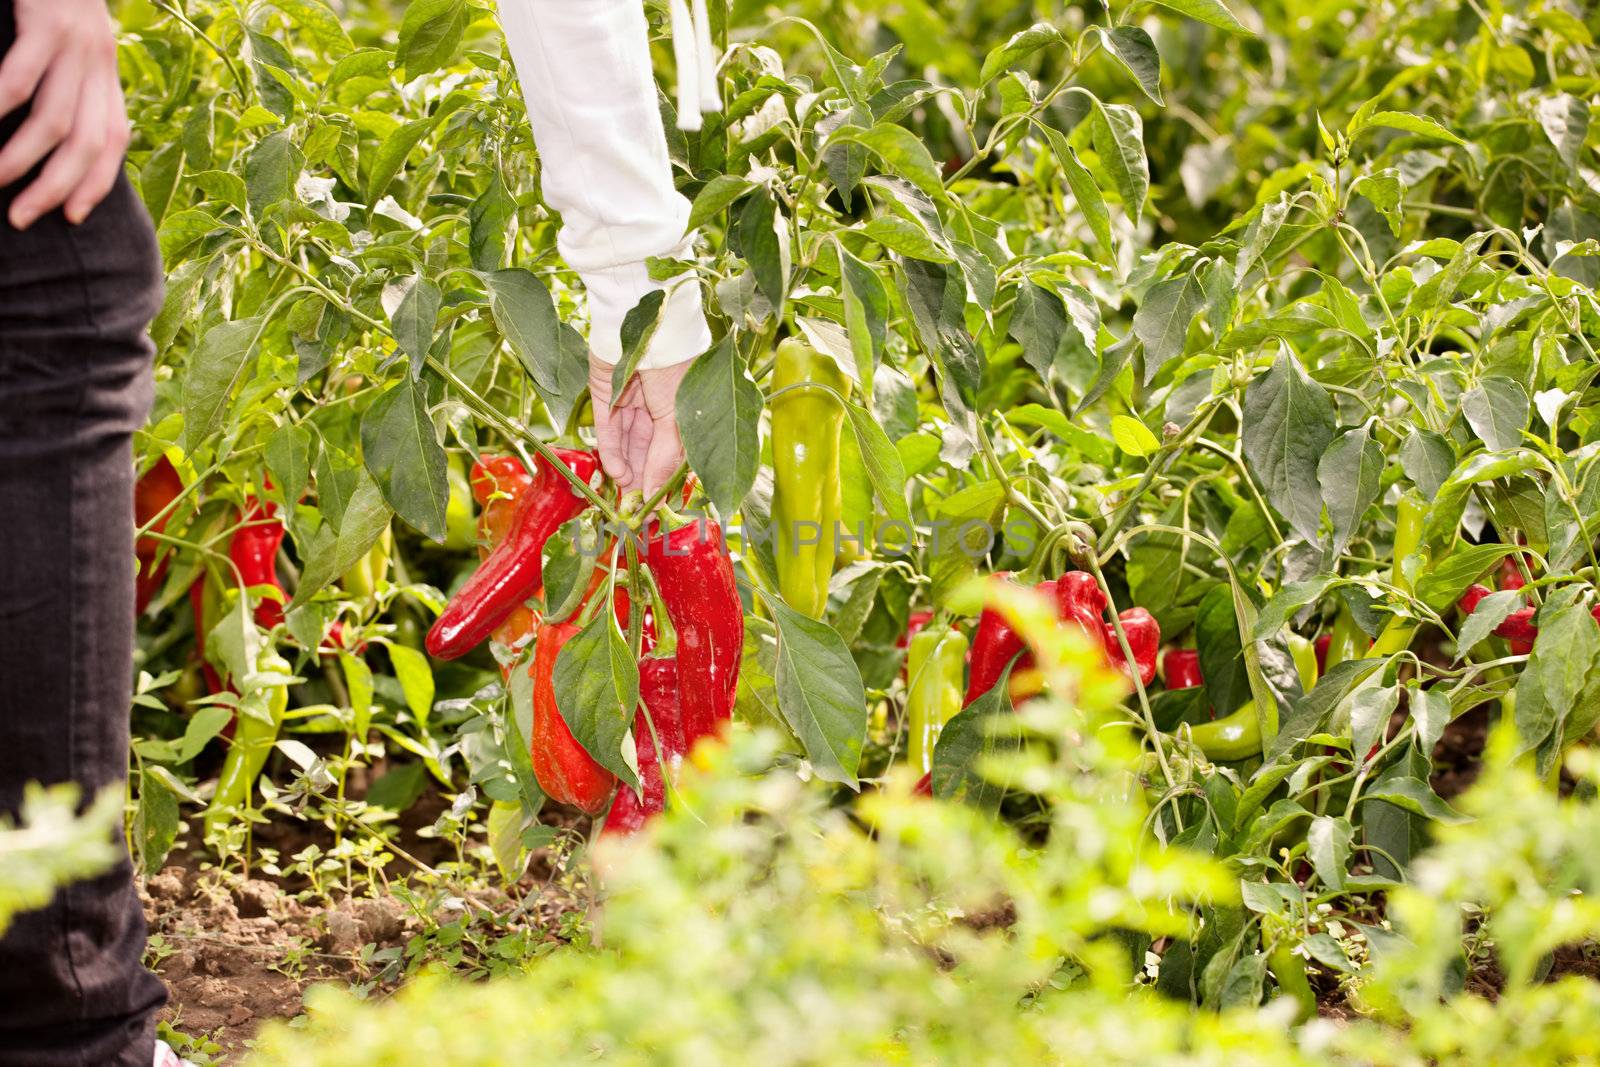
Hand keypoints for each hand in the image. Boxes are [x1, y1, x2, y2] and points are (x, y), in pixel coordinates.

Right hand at [0, 0, 130, 228]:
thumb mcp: (64, 38)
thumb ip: (62, 80)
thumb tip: (44, 133)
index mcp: (105, 70)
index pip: (112, 140)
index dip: (96, 183)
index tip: (72, 217)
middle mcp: (99, 61)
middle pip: (86, 142)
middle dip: (55, 187)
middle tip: (22, 218)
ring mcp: (75, 41)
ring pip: (53, 120)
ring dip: (20, 159)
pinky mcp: (47, 22)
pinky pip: (19, 80)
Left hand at [588, 353, 691, 498]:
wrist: (642, 326)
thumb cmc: (672, 367)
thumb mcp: (676, 417)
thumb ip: (665, 457)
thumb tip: (656, 496)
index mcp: (680, 408)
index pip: (671, 450)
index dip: (663, 479)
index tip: (657, 508)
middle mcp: (655, 404)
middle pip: (646, 449)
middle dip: (641, 477)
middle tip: (635, 506)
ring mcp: (628, 398)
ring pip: (626, 441)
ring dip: (626, 467)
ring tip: (625, 491)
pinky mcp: (604, 393)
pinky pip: (607, 428)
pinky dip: (611, 450)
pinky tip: (616, 471)